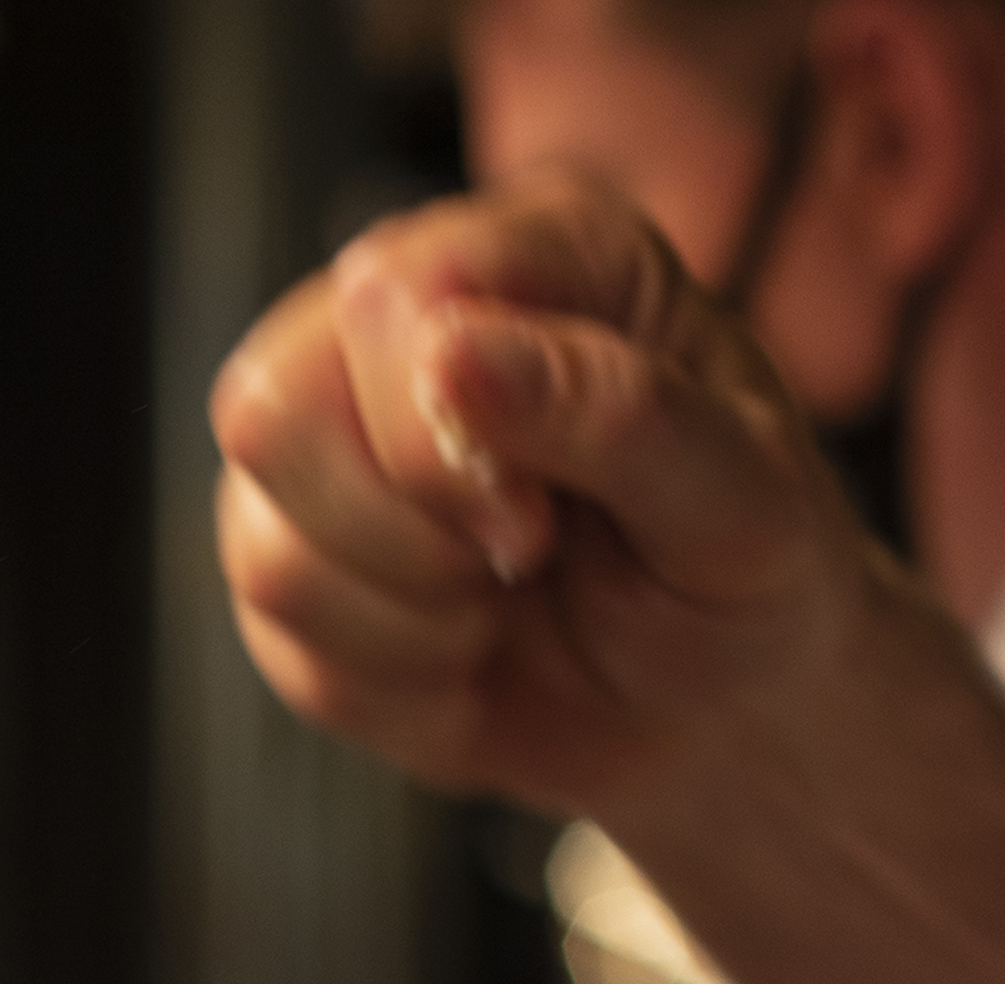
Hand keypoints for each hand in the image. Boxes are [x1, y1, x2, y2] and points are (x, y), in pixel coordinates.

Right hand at [210, 168, 876, 826]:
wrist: (723, 710)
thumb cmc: (742, 578)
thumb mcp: (738, 497)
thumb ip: (615, 410)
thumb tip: (450, 354)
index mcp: (538, 253)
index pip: (384, 300)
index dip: (436, 439)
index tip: (541, 522)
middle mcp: (409, 323)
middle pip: (276, 412)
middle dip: (411, 537)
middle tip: (522, 562)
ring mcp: (338, 441)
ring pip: (262, 546)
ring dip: (405, 624)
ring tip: (498, 610)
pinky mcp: (303, 557)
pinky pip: (278, 643)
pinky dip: (388, 691)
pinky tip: (465, 662)